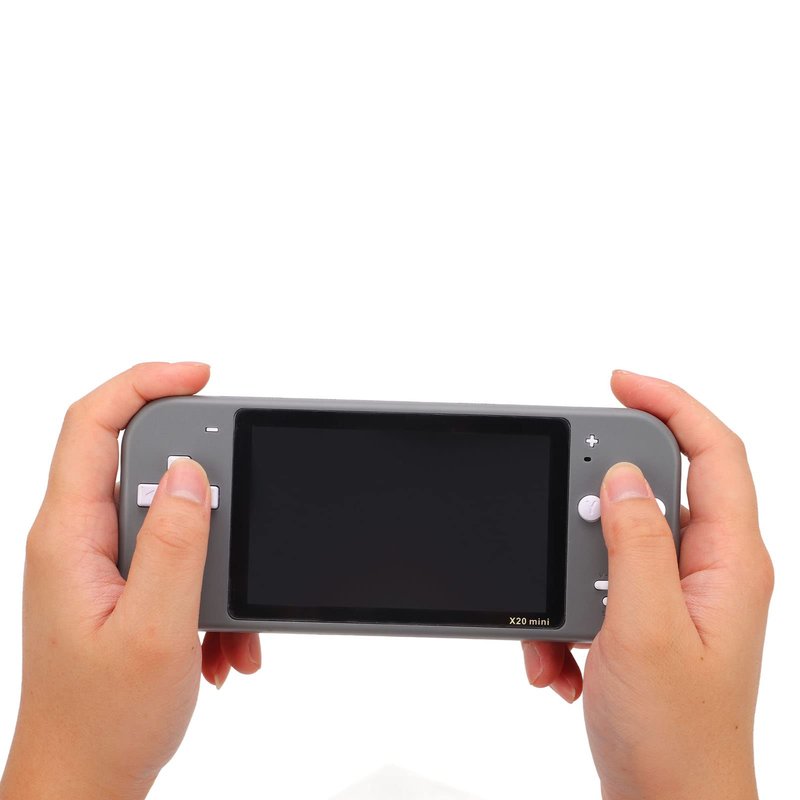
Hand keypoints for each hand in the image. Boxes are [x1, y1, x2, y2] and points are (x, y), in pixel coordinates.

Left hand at [0, 363, 261, 799]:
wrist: (82, 783)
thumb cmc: (102, 722)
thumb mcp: (155, 630)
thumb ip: (175, 542)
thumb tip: (189, 471)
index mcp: (69, 536)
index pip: (93, 423)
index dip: (145, 382)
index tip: (201, 375)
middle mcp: (79, 539)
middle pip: (140, 462)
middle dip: (203, 487)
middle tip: (237, 514)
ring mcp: (101, 563)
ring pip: (169, 518)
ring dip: (214, 559)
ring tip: (228, 622)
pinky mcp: (124, 585)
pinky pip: (177, 559)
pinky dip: (210, 593)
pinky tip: (219, 644)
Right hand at [521, 371, 772, 799]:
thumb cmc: (676, 738)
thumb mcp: (643, 627)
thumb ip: (635, 541)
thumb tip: (620, 476)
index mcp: (727, 561)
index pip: (712, 450)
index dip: (669, 403)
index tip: (618, 383)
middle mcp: (706, 570)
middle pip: (651, 491)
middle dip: (593, 509)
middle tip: (561, 525)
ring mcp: (673, 595)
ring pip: (610, 544)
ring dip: (569, 582)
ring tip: (561, 633)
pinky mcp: (642, 619)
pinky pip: (594, 587)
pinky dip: (565, 616)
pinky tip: (564, 661)